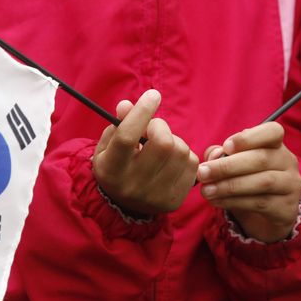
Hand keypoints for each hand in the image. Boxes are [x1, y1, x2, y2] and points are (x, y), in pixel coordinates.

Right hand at [93, 89, 198, 215]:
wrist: (124, 205)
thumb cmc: (116, 166)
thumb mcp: (108, 145)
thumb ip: (118, 124)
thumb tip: (128, 105)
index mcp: (111, 170)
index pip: (127, 137)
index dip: (141, 112)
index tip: (153, 95)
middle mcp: (133, 185)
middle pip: (163, 143)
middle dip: (161, 127)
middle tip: (153, 128)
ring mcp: (156, 196)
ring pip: (180, 151)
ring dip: (174, 140)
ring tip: (161, 147)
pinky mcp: (175, 200)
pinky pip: (192, 163)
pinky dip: (184, 155)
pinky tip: (170, 161)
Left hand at [197, 122, 300, 242]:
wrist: (267, 214)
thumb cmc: (248, 179)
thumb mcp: (234, 163)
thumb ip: (221, 155)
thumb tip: (214, 156)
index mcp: (276, 144)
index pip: (272, 131)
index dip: (249, 137)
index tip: (226, 146)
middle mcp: (288, 161)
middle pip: (261, 159)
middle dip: (228, 166)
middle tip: (203, 173)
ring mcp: (291, 185)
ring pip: (262, 182)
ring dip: (230, 186)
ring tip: (207, 190)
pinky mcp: (286, 207)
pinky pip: (260, 203)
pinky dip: (234, 202)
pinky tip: (217, 201)